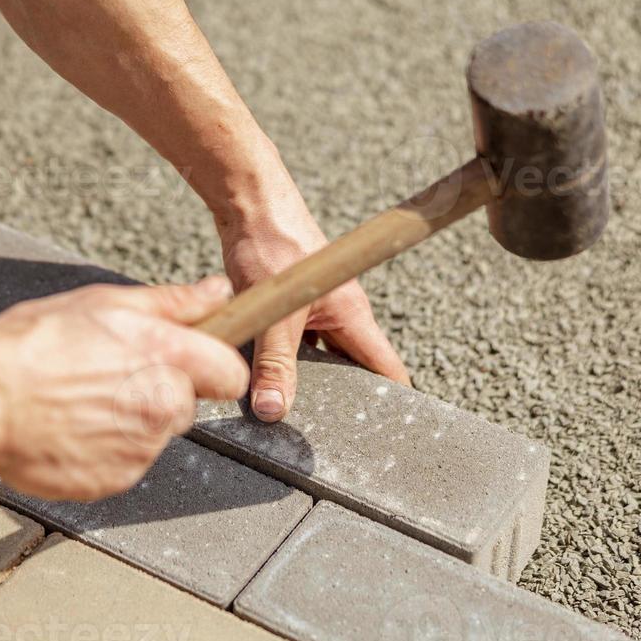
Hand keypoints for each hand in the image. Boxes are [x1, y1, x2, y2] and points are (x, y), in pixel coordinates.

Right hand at [0, 277, 248, 500]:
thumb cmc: (35, 344)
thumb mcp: (106, 304)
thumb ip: (172, 303)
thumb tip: (216, 292)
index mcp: (167, 358)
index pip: (229, 373)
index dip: (211, 366)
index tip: (193, 364)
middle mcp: (162, 407)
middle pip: (185, 407)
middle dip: (159, 393)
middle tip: (110, 377)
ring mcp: (139, 450)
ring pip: (151, 436)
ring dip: (127, 422)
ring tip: (78, 401)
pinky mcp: (113, 481)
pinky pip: (121, 464)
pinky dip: (101, 451)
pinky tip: (69, 427)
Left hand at [217, 199, 411, 422]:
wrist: (248, 202)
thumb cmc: (273, 242)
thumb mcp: (274, 312)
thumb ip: (275, 363)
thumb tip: (274, 410)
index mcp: (353, 316)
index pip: (387, 370)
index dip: (392, 403)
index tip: (387, 437)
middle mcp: (339, 316)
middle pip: (351, 369)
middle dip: (342, 401)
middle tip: (329, 437)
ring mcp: (315, 311)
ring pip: (317, 358)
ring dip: (306, 381)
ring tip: (293, 415)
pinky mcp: (289, 307)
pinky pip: (292, 345)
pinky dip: (281, 362)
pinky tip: (262, 378)